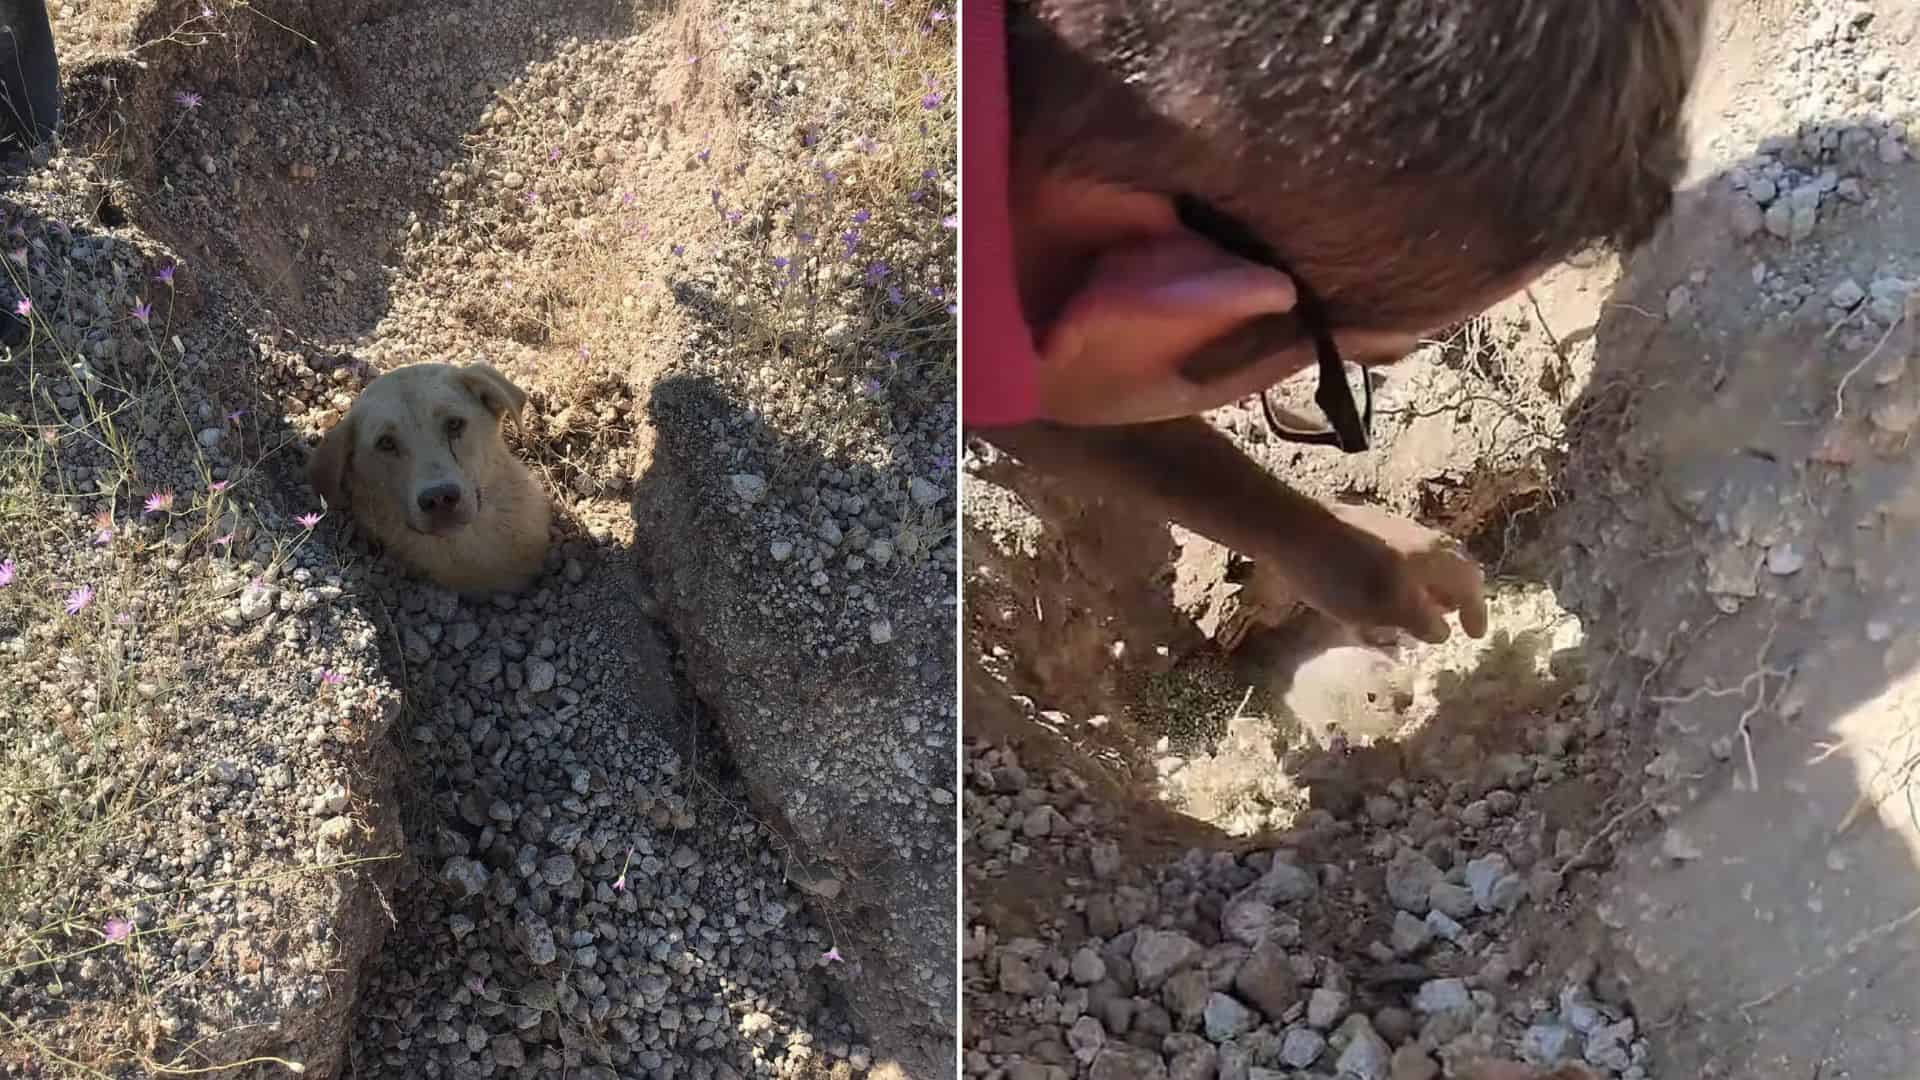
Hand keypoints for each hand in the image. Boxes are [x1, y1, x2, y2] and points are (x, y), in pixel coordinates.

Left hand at [1304, 503, 1488, 643]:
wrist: (1293, 530)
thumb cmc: (1343, 574)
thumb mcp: (1388, 607)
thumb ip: (1422, 620)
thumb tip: (1442, 630)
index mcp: (1433, 555)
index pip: (1470, 584)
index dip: (1475, 612)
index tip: (1474, 635)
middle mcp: (1419, 538)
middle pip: (1450, 568)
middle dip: (1454, 596)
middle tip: (1449, 620)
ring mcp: (1390, 530)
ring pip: (1423, 563)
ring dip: (1427, 589)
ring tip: (1413, 615)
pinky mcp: (1364, 532)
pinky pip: (1398, 560)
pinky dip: (1402, 582)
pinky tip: (1379, 600)